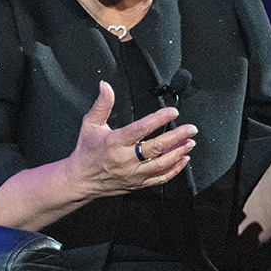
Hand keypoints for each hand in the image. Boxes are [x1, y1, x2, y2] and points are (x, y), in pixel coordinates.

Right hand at [65, 81, 194, 198]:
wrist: (80, 180)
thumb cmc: (86, 152)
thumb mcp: (90, 124)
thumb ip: (102, 104)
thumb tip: (105, 86)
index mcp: (115, 142)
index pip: (141, 128)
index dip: (159, 119)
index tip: (172, 112)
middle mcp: (125, 159)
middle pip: (156, 147)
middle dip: (177, 137)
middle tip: (190, 129)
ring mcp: (133, 173)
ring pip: (161, 164)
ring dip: (178, 153)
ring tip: (190, 142)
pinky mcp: (137, 184)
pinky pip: (160, 178)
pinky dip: (174, 170)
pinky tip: (182, 160)